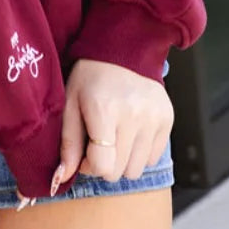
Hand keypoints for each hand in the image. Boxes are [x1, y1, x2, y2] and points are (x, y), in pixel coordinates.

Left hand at [51, 58, 172, 190]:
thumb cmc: (91, 77)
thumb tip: (61, 178)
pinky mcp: (168, 118)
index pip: (102, 167)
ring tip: (116, 136)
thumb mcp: (70, 104)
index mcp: (104, 110)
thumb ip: (68, 143)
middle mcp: (133, 115)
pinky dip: (140, 152)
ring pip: (137, 169)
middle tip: (99, 141)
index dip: (89, 166)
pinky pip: (153, 158)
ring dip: (123, 160)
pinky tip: (131, 130)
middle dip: (105, 163)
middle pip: (119, 172)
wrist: (122, 49)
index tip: (86, 151)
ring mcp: (154, 117)